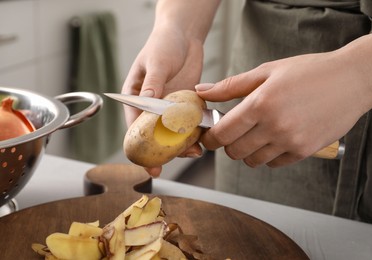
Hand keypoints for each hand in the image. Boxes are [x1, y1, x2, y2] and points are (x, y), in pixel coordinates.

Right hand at [121, 26, 203, 176]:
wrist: (184, 35)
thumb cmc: (163, 43)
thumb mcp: (157, 62)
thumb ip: (153, 83)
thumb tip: (149, 102)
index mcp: (136, 97)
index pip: (135, 127)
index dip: (141, 149)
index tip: (148, 164)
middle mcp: (152, 105)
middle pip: (155, 135)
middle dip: (165, 151)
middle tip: (177, 161)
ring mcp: (170, 106)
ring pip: (174, 132)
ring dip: (183, 143)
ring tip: (195, 151)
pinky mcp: (186, 104)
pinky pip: (189, 121)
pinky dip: (196, 130)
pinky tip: (204, 137)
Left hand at [196, 51, 371, 167]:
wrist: (351, 80)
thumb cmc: (308, 71)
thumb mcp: (267, 71)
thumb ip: (230, 86)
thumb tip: (201, 92)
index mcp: (260, 103)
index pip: (222, 133)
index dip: (210, 138)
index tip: (209, 136)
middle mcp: (274, 126)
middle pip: (234, 152)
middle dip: (228, 144)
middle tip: (234, 132)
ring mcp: (290, 141)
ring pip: (253, 160)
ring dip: (247, 151)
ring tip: (256, 134)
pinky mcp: (304, 151)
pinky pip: (274, 163)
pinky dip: (268, 155)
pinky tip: (274, 139)